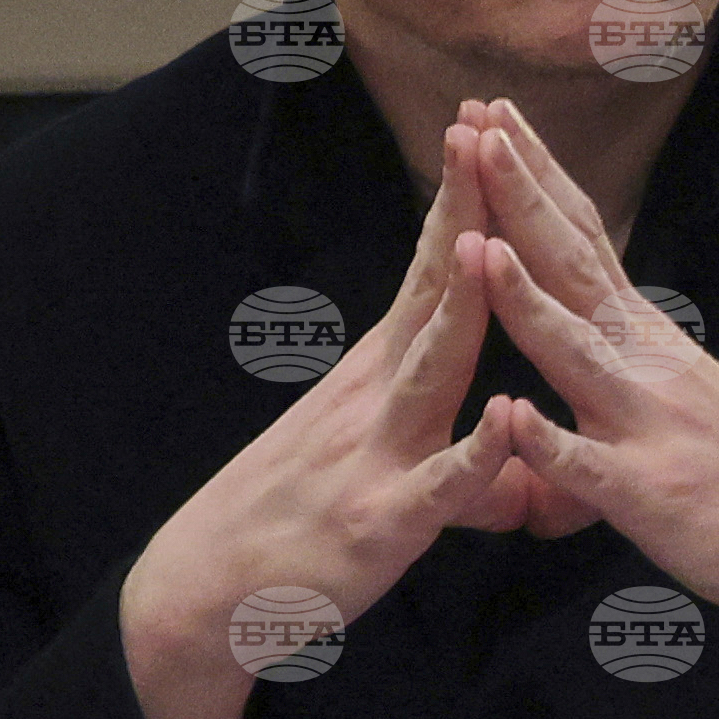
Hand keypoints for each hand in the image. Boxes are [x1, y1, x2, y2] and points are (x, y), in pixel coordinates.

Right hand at [121, 117, 516, 718]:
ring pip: (434, 368)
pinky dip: (477, 454)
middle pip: (436, 290)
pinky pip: (439, 486)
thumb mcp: (380, 467)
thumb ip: (458, 459)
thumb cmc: (296, 520)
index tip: (488, 127)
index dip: (464, 198)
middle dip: (466, 212)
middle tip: (488, 132)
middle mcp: (380, 393)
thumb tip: (516, 465)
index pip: (434, 267)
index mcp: (383, 369)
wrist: (202, 591)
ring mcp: (379, 453)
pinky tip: (508, 420)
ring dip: (464, 307)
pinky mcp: (382, 521)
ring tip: (491, 245)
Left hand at [468, 99, 718, 715]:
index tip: (496, 120)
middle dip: (520, 197)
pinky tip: (511, 416)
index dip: (538, 178)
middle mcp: (646, 362)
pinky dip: (550, 442)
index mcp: (646, 337)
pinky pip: (591, 469)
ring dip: (525, 300)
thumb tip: (572, 352)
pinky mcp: (650, 495)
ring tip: (476, 245)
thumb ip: (618, 373)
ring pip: (576, 353)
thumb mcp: (677, 402)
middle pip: (574, 265)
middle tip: (477, 127)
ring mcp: (648, 425)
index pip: (583, 238)